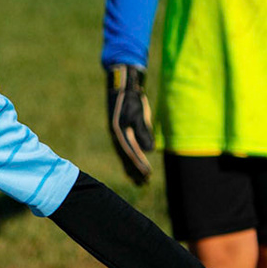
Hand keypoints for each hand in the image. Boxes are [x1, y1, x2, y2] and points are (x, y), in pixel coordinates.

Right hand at [104, 63, 154, 185]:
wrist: (122, 85)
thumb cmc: (131, 98)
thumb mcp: (139, 113)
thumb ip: (143, 131)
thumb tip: (149, 150)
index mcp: (120, 132)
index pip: (131, 153)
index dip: (139, 165)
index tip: (148, 174)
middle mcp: (117, 136)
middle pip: (126, 158)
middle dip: (135, 170)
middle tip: (144, 183)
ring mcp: (117, 134)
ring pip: (124, 155)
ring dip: (132, 167)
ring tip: (139, 179)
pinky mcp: (120, 130)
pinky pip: (125, 148)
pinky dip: (129, 158)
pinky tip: (134, 163)